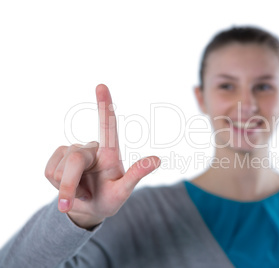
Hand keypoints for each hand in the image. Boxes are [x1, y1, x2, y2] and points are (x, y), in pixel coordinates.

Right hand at [44, 84, 159, 228]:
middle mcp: (91, 148)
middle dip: (71, 184)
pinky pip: (49, 171)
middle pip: (75, 159)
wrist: (88, 209)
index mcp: (110, 152)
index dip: (104, 105)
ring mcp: (73, 151)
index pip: (107, 125)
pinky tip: (67, 189)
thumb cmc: (109, 200)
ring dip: (67, 188)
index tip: (101, 86)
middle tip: (80, 199)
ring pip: (60, 169)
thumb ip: (136, 176)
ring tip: (81, 192)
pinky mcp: (57, 158)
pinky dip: (58, 187)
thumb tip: (157, 159)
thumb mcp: (122, 192)